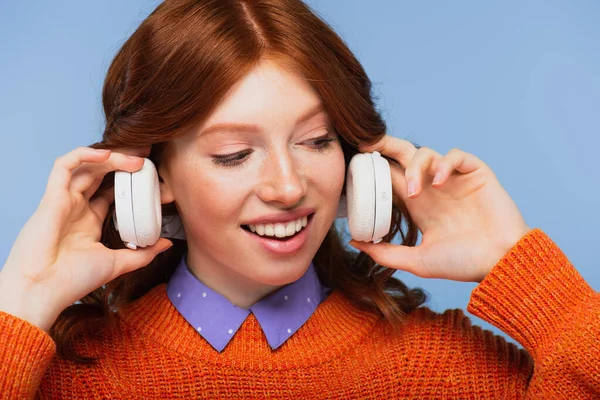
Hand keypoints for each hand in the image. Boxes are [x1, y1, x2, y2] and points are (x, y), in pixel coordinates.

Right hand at [0, 146, 172, 331]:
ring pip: (87, 166)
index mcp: (89, 221)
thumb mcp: (118, 263)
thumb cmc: (73, 280)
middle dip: (123, 161)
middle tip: (147, 154)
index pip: (111, 192)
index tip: (153, 176)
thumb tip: (167, 244)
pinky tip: (107, 155)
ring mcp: (63, 200)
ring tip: (136, 157)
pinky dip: (83, 156)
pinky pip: (63, 166)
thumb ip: (143, 253)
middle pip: (101, 174)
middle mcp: (76, 207)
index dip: (130, 182)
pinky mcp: (51, 196)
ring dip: (112, 157)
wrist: (45, 290)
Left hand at [348, 136, 530, 282]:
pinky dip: (444, 163)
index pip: (391, 177)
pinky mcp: (475, 173)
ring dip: (415, 167)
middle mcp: (433, 188)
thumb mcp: (417, 260)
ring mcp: (453, 179)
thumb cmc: (463, 263)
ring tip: (414, 191)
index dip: (375, 168)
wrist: (500, 262)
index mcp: (418, 204)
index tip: (356, 164)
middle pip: (404, 156)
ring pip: (426, 153)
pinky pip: (455, 156)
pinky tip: (439, 182)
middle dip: (386, 146)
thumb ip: (386, 253)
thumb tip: (354, 241)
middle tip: (369, 145)